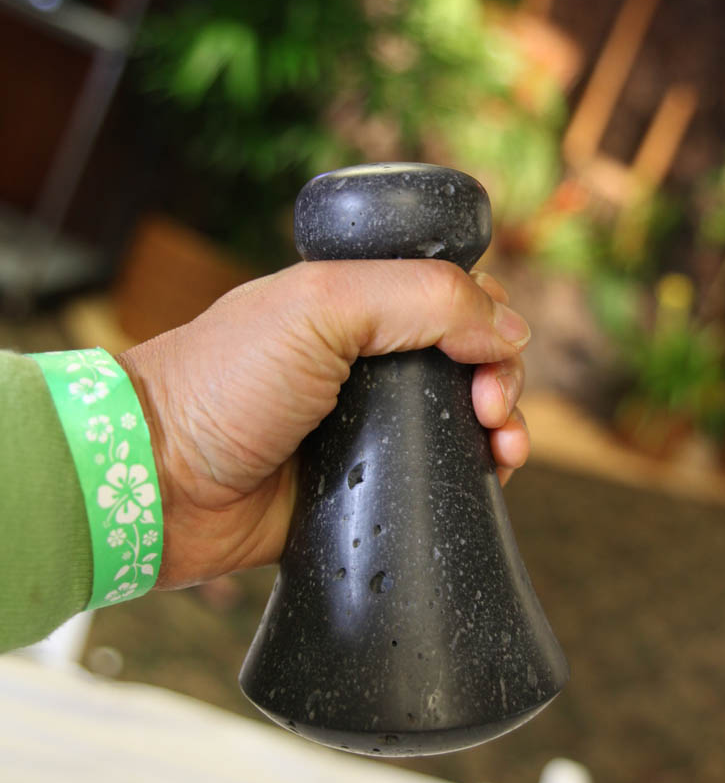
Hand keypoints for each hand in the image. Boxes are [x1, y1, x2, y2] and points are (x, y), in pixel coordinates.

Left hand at [118, 259, 530, 588]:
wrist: (158, 484)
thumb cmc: (220, 384)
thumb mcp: (320, 307)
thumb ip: (418, 297)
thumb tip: (508, 326)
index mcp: (354, 305)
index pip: (449, 294)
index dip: (487, 318)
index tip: (491, 354)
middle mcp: (364, 362)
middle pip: (467, 358)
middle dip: (502, 378)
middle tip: (490, 409)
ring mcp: (364, 427)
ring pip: (460, 421)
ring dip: (502, 429)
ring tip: (504, 452)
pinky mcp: (362, 487)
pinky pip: (434, 481)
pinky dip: (472, 478)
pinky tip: (487, 480)